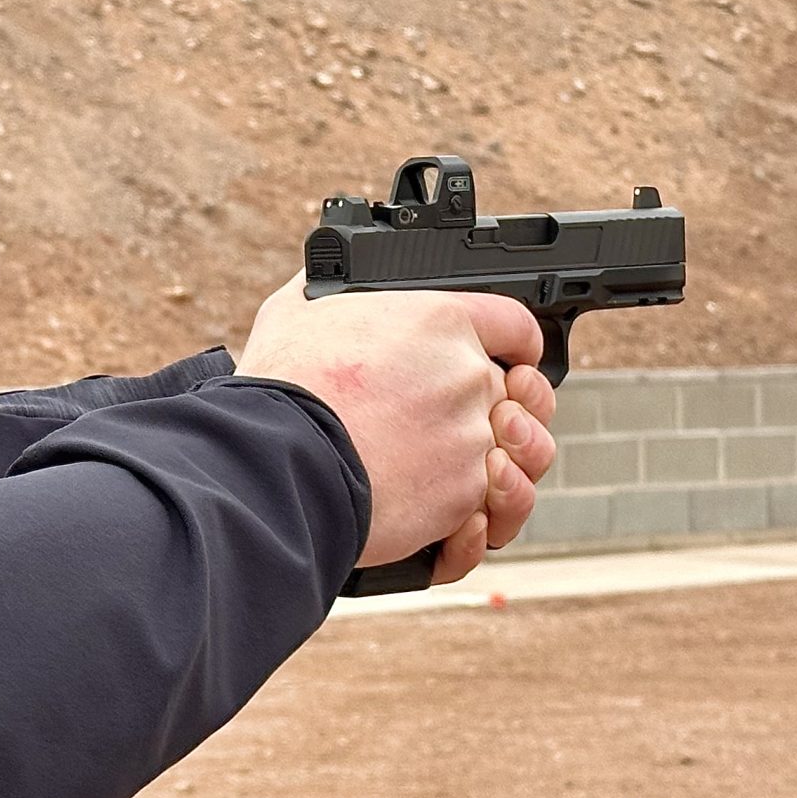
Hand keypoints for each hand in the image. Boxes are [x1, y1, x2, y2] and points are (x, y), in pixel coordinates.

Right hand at [234, 275, 558, 580]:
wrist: (276, 462)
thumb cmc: (282, 387)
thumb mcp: (300, 310)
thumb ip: (332, 289)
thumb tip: (325, 275)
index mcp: (441, 322)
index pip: (514, 325)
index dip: (517, 345)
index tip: (513, 360)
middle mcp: (469, 378)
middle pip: (520, 397)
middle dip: (501, 413)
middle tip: (465, 428)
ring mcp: (472, 439)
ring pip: (516, 459)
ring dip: (499, 471)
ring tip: (462, 478)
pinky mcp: (463, 496)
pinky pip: (487, 512)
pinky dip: (468, 523)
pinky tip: (445, 519)